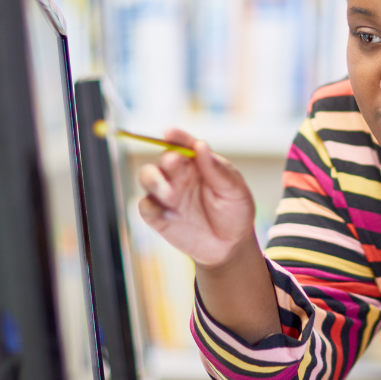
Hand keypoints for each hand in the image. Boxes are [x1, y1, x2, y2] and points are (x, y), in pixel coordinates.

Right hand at [136, 129, 256, 267]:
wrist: (231, 246)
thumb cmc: (235, 211)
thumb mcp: (234, 190)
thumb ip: (217, 170)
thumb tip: (201, 145)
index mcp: (198, 163)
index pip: (183, 144)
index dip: (175, 136)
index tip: (169, 133)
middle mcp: (179, 175)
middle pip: (163, 159)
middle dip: (167, 160)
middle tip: (175, 164)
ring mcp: (167, 195)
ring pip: (147, 177)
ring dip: (154, 180)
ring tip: (170, 193)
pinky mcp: (159, 216)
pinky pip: (145, 206)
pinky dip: (150, 207)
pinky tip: (168, 214)